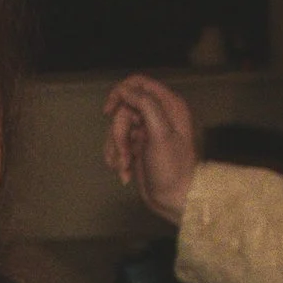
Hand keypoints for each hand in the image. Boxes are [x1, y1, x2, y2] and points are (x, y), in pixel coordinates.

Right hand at [103, 74, 199, 222]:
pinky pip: (116, 144)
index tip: (108, 111)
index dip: (120, 93)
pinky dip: (117, 159)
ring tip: (125, 167)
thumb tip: (125, 90)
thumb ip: (145, 106)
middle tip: (126, 154)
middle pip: (122, 110)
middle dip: (118, 134)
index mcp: (168, 106)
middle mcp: (157, 115)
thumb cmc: (173, 169)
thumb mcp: (161, 134)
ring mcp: (146, 132)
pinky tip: (125, 173)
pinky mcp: (137, 147)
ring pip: (116, 129)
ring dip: (116, 150)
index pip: (138, 84)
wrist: (173, 199)